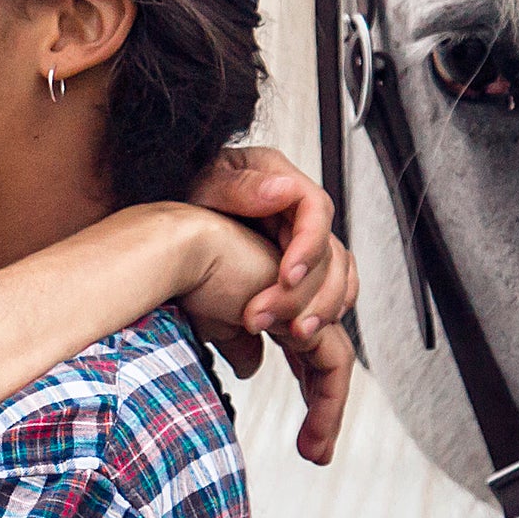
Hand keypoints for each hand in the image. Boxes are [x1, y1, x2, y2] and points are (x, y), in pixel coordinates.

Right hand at [167, 208, 359, 466]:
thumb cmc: (185, 278)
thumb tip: (251, 366)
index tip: (307, 446)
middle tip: (317, 455)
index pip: (309, 359)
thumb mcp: (215, 325)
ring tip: (306, 442)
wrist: (176, 252)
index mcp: (280, 307)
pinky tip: (301, 415)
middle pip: (329, 360)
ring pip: (336, 360)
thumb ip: (239, 343)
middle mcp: (299, 299)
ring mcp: (309, 293)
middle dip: (327, 411)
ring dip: (325, 407)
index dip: (313, 399)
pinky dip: (323, 387)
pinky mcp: (314, 301)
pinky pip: (332, 355)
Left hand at [186, 147, 351, 343]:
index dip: (308, 247)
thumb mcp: (211, 183)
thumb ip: (243, 186)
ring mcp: (305, 244)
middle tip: (282, 321)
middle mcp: (302, 216)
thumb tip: (282, 190)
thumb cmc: (198, 196)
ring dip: (320, 309)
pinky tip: (308, 331)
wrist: (183, 222)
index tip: (286, 277)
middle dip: (311, 292)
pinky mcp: (302, 270)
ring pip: (335, 277)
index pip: (316, 211)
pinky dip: (325, 312)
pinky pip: (329, 291)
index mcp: (285, 185)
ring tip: (294, 334)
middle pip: (330, 254)